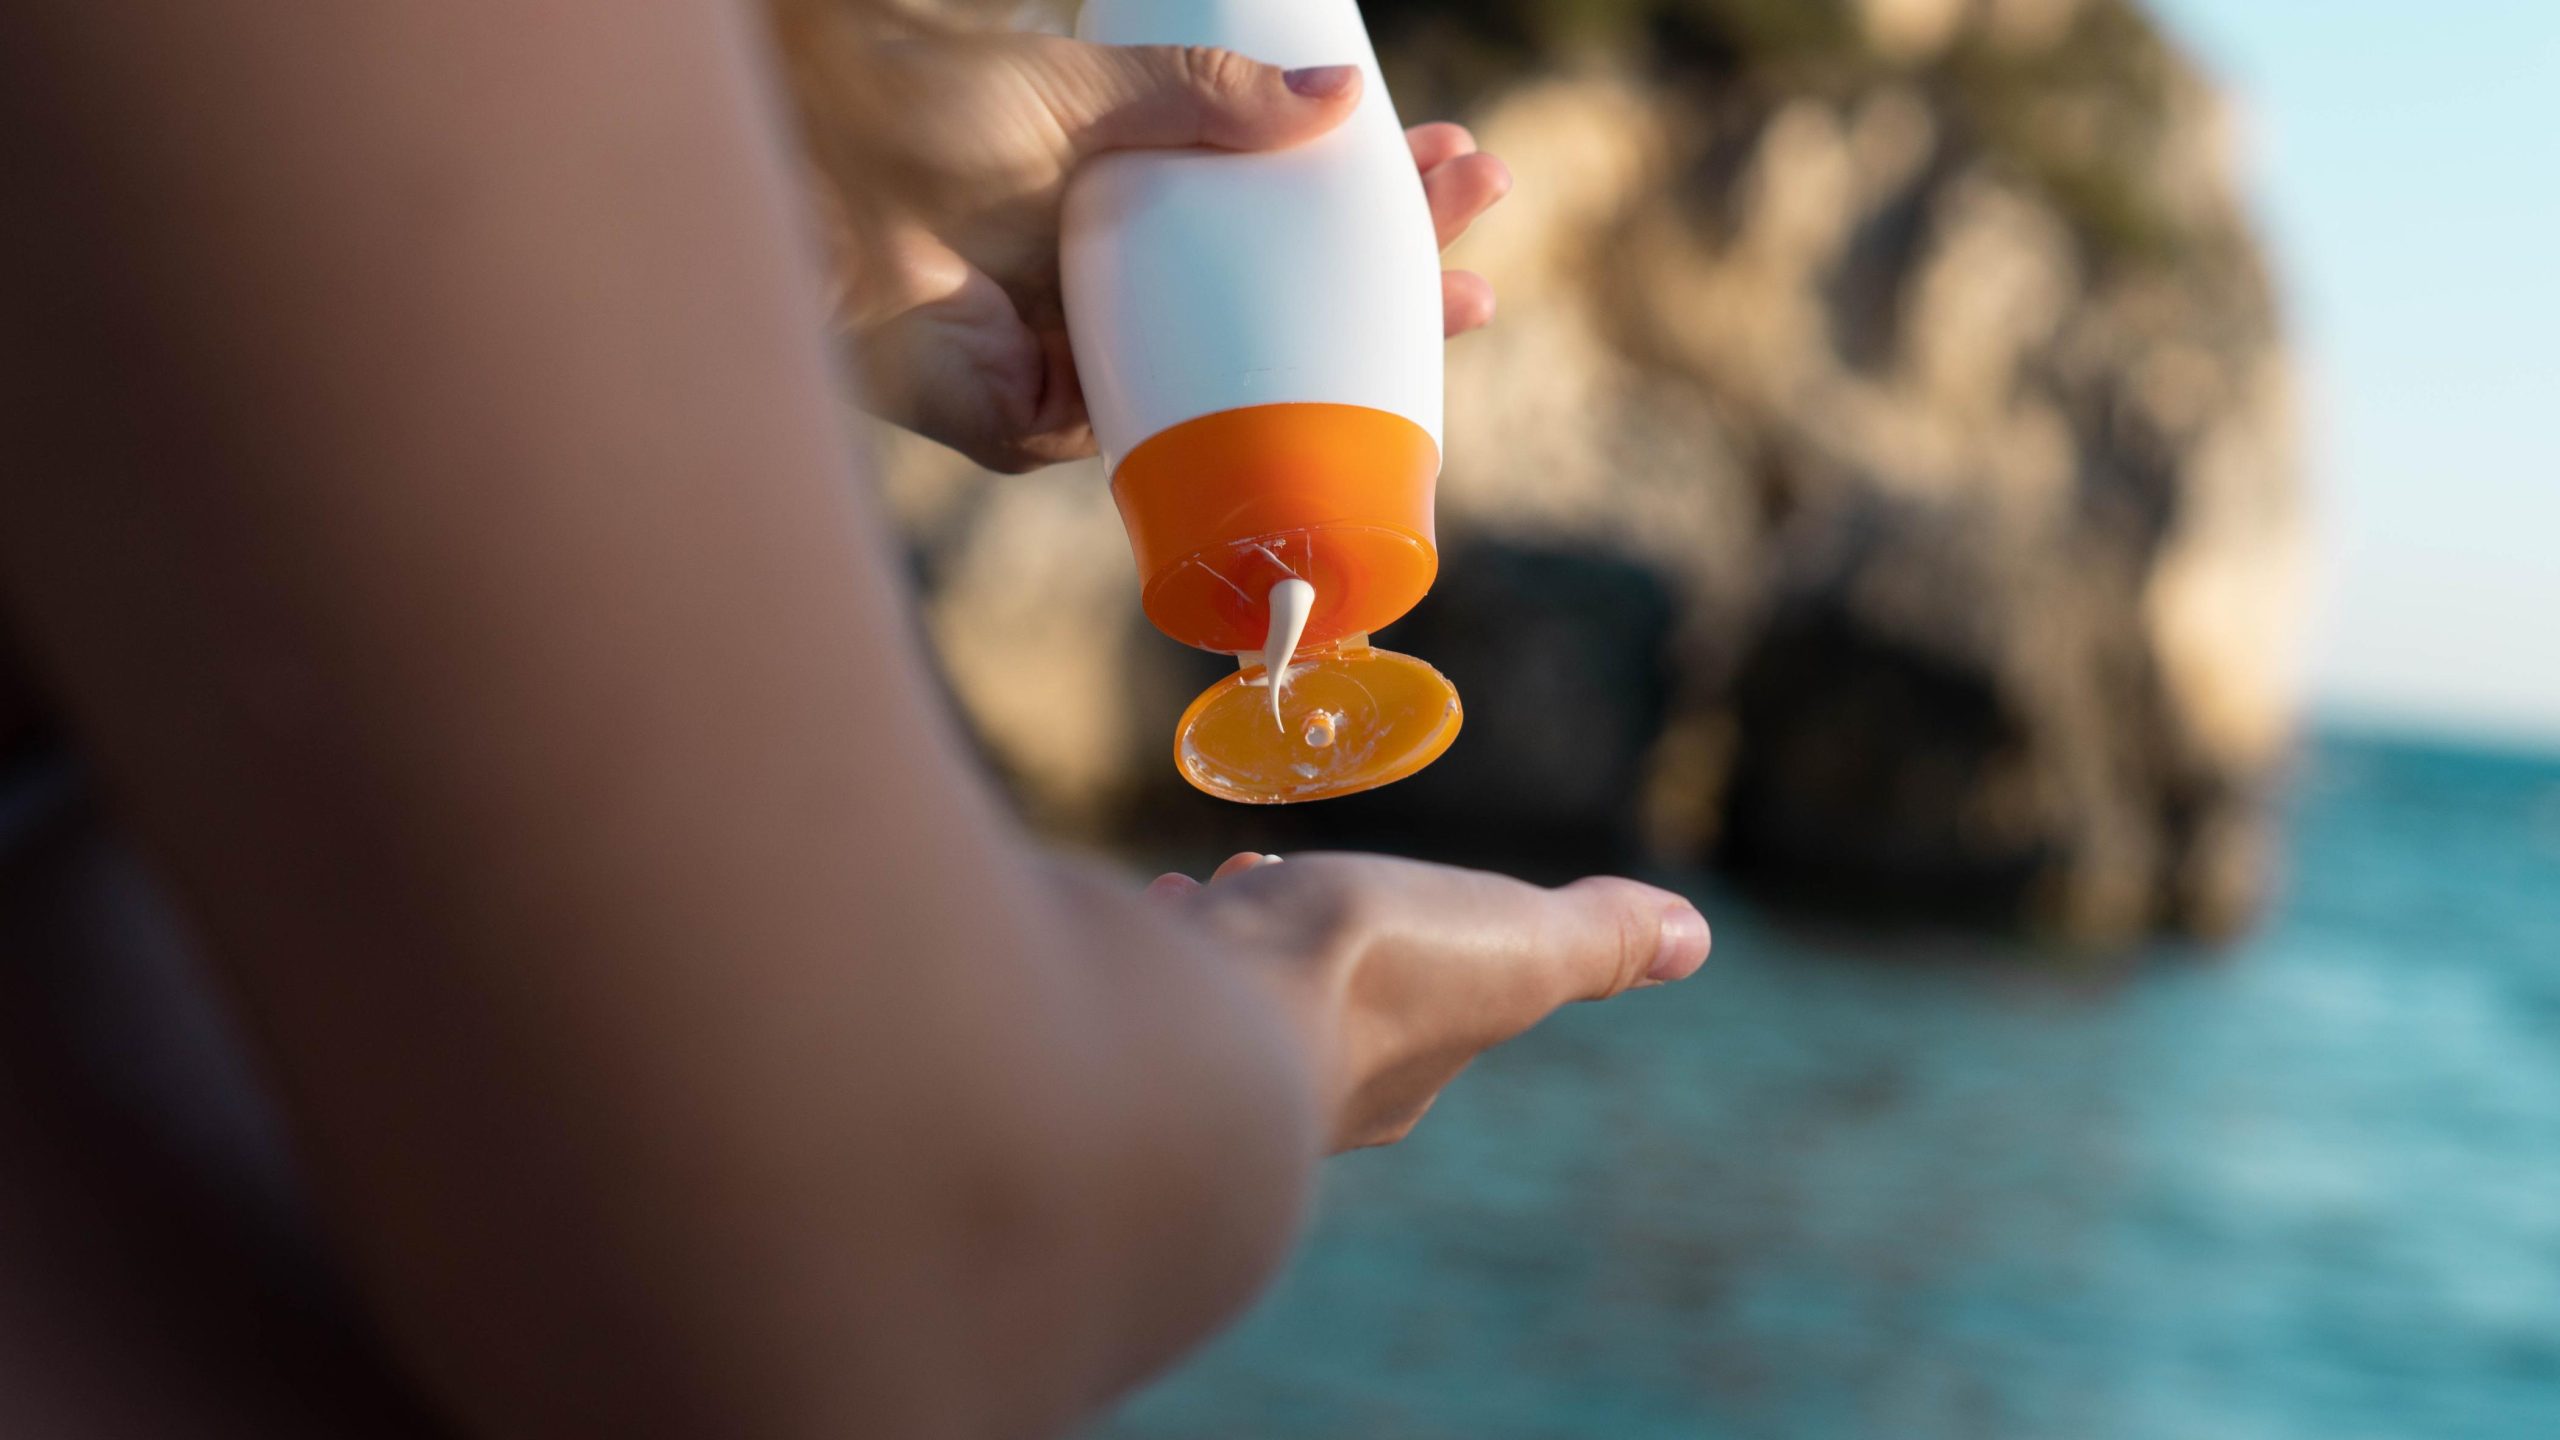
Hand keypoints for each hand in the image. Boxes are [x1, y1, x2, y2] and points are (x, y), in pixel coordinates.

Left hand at [832, 36, 1513, 472]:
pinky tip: (1331, 403)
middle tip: (1482, 227)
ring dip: (1355, 351)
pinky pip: (1167, 444)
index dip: (1364, 188)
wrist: (807, 179)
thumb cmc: (912, 112)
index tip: (1445, 157)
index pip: (1272, 205)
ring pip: (1242, 377)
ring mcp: (1082, 360)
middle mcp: (1114, 285)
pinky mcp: (1041, 430)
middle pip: (1277, 297)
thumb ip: (1204, 98)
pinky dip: (1252, 431)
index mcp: (1126, 198)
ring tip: (1466, 299)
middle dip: (1392, 268)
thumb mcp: (1087, 93)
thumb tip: (1339, 99)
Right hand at [1148, 853, 1711, 1151]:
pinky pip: (1162, 979)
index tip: (1383, 899)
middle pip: (1317, 996)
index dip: (1412, 941)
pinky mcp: (1141, 1023)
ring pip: (1233, 985)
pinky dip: (1164, 942)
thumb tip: (1692, 938)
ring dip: (1231, 935)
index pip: (1419, 1007)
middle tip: (1275, 880)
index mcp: (1402, 1072)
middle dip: (1303, 937)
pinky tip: (1155, 916)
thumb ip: (1596, 939)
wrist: (1215, 1009)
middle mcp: (1308, 1080)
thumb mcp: (1522, 941)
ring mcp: (1218, 1053)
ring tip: (1215, 897)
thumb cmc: (1378, 977)